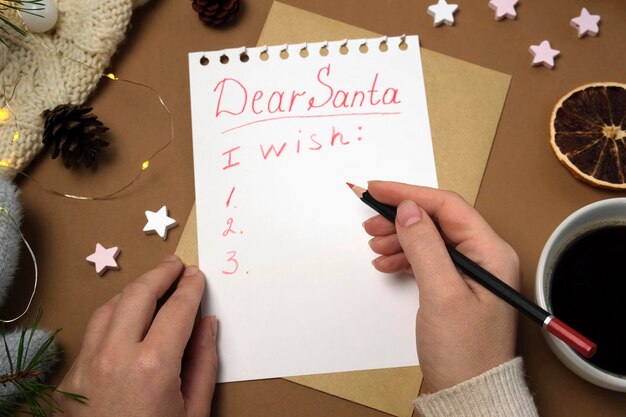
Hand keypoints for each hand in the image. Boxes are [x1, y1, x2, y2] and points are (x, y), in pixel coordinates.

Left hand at [57, 256, 216, 416]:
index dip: (191, 287)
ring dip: (134, 289)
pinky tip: (127, 314)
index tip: (198, 276)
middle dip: (160, 273)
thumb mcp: (193, 412)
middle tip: (176, 265)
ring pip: (110, 305)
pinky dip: (114, 312)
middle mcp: (116, 355)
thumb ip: (203, 362)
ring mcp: (89, 363)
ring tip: (153, 283)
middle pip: (138, 294)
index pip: (177, 308)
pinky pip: (94, 329)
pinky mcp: (74, 374)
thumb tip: (207, 324)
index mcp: (153, 365)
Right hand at [363, 181, 518, 392]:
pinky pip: (427, 259)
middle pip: (437, 221)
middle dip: (401, 218)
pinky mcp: (454, 287)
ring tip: (375, 244)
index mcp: (491, 252)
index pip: (448, 206)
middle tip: (370, 222)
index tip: (377, 189)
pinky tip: (387, 262)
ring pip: (429, 239)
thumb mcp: (442, 294)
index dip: (409, 194)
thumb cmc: (465, 352)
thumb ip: (425, 246)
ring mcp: (469, 273)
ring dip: (400, 238)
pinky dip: (405, 257)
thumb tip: (408, 209)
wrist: (467, 394)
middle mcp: (483, 257)